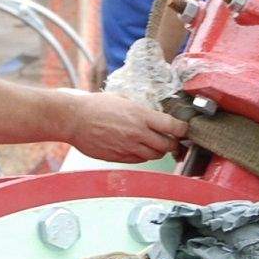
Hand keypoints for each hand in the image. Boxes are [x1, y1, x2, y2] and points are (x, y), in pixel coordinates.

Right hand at [67, 93, 187, 163]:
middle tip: (172, 139)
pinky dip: (144, 155)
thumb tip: (153, 114)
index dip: (183, 130)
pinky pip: (140, 160)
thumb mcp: (123, 99)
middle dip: (173, 143)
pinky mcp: (120, 157)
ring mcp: (129, 148)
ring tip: (154, 143)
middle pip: (168, 145)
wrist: (74, 120)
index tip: (184, 129)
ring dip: (159, 150)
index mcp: (141, 116)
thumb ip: (141, 109)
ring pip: (155, 155)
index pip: (173, 127)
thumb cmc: (96, 106)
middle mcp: (138, 133)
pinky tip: (139, 147)